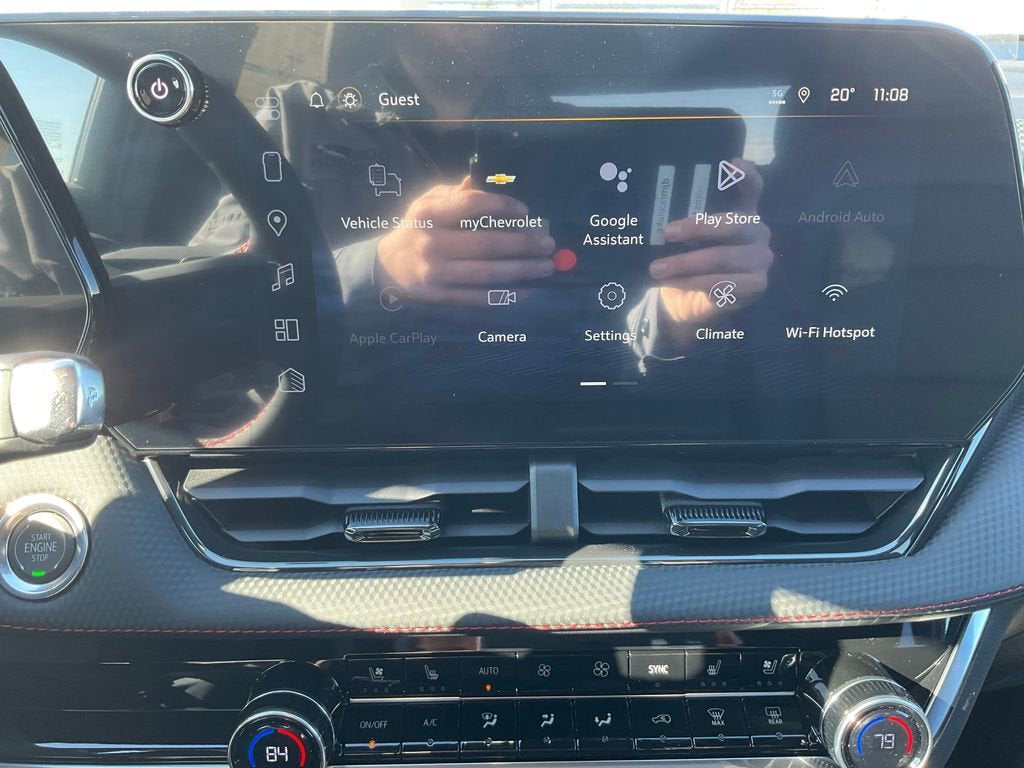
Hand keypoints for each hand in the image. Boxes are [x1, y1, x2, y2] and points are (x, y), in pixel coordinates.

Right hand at [376, 176, 555, 304]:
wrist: (388, 267)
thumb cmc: (418, 228)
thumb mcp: (427, 202)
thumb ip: (456, 194)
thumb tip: (482, 185)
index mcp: (428, 215)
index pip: (470, 207)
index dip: (501, 207)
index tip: (526, 211)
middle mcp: (431, 244)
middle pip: (485, 245)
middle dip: (522, 244)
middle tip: (547, 243)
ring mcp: (437, 274)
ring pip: (488, 275)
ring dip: (522, 271)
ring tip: (547, 266)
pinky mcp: (442, 298)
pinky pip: (481, 298)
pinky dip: (509, 295)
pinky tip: (530, 288)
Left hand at [651, 159, 772, 328]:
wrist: (693, 302)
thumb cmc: (690, 262)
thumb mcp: (686, 241)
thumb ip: (683, 224)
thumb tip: (654, 215)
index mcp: (744, 213)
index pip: (752, 188)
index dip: (746, 175)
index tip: (731, 163)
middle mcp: (758, 232)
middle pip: (732, 224)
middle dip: (696, 228)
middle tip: (666, 232)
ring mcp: (761, 258)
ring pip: (722, 257)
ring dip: (685, 264)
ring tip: (656, 269)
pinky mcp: (757, 284)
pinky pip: (721, 282)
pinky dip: (692, 283)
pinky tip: (673, 283)